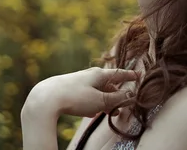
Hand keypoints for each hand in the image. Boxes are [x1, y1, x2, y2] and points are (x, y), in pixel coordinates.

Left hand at [23, 66, 138, 118]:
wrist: (48, 97)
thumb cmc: (76, 97)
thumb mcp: (100, 100)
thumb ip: (116, 98)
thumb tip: (130, 95)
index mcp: (99, 74)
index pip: (119, 74)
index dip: (129, 76)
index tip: (139, 74)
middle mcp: (90, 75)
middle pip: (108, 84)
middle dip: (116, 94)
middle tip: (124, 105)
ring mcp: (80, 82)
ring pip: (98, 91)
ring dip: (105, 101)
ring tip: (109, 112)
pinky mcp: (71, 90)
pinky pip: (87, 96)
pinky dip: (93, 103)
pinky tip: (90, 112)